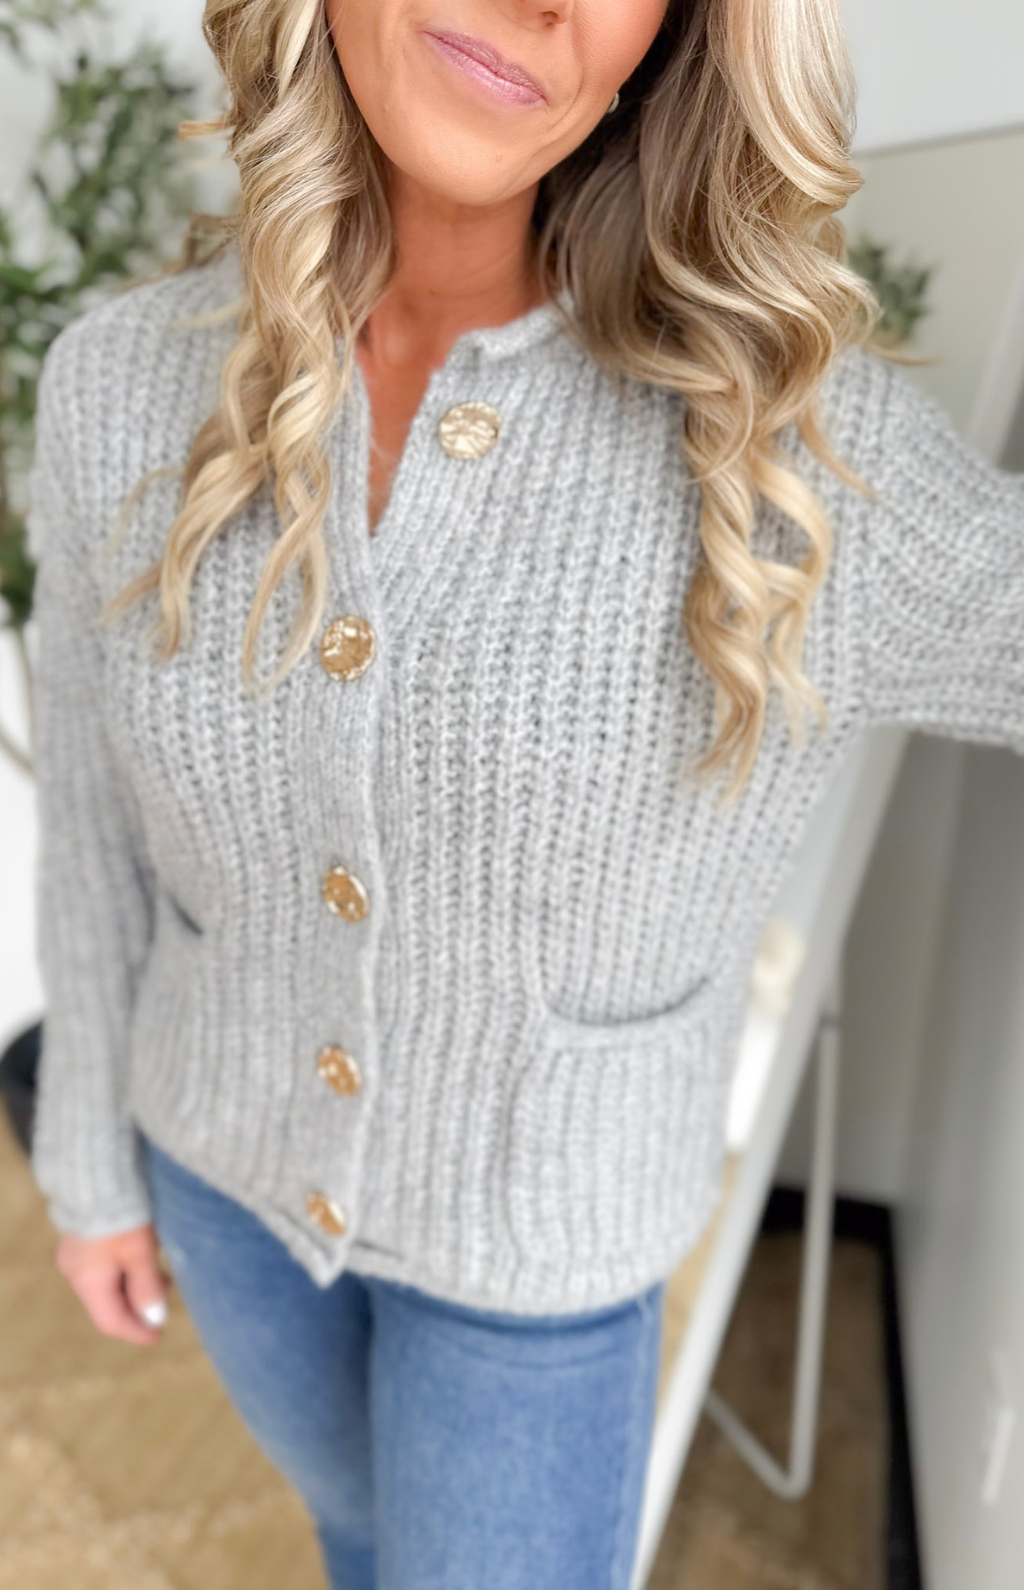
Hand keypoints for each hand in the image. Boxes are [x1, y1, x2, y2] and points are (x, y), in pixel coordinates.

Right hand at [55, 1223, 170, 1345]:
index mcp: (87, 1281)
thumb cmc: (121, 1212)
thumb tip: (155, 1318)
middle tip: (165, 1306)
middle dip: (136, 1309)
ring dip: (133, 1287)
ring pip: (106, 1284)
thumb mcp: (140, 1251)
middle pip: (107, 1304)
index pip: (111, 1321)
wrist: (96, 1171)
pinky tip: (144, 1262)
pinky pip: (102, 1267)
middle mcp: (75, 1272)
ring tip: (164, 1280)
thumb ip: (147, 1287)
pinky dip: (124, 1271)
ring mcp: (75, 1254)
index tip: (158, 1336)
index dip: (136, 1332)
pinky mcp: (81, 1238)